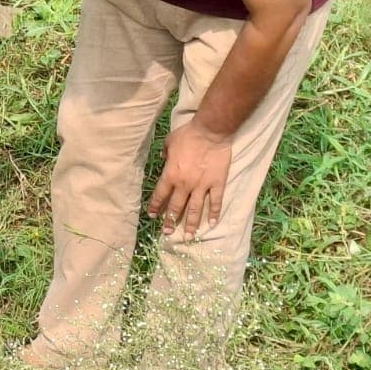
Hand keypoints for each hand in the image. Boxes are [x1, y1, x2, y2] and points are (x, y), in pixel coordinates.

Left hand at [148, 120, 232, 237]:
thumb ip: (165, 154)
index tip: (153, 216)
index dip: (156, 207)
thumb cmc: (188, 135)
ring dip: (190, 224)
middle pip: (176, 207)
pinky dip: (214, 214)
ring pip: (195, 210)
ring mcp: (202, 185)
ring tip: (188, 237)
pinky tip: (211, 224)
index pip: (160, 195)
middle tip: (167, 233)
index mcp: (170, 175)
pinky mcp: (217, 183)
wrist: (210, 132)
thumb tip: (162, 159)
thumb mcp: (169, 143)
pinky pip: (215, 202)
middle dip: (170, 221)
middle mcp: (184, 184)